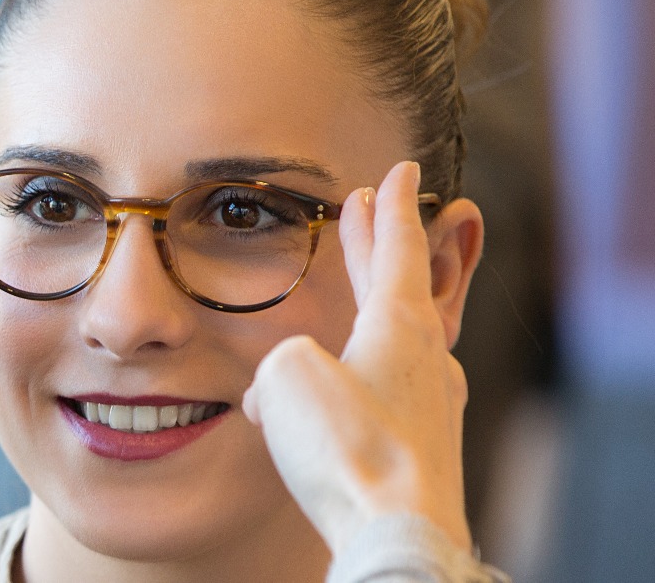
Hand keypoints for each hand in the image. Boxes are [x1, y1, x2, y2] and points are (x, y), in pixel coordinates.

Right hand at [241, 161, 472, 554]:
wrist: (395, 534)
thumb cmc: (347, 449)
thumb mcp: (287, 376)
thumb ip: (280, 362)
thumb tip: (278, 394)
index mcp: (401, 328)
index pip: (400, 250)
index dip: (392, 210)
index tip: (399, 172)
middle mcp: (425, 362)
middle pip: (404, 289)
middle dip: (383, 250)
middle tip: (372, 213)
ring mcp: (429, 409)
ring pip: (396, 345)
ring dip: (367, 317)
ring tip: (342, 305)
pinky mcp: (418, 452)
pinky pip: (382, 399)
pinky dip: (352, 383)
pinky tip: (315, 407)